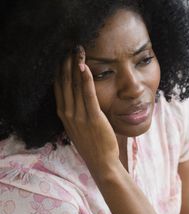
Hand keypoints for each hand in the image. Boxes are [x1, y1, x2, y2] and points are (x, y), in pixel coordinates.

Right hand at [54, 47, 118, 171]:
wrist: (101, 162)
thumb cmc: (93, 144)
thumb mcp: (80, 127)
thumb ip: (78, 112)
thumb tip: (82, 98)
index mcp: (64, 115)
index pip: (59, 87)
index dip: (60, 70)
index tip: (63, 56)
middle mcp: (68, 114)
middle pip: (64, 83)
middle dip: (66, 63)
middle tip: (70, 47)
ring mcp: (79, 116)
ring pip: (74, 86)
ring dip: (75, 66)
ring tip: (77, 51)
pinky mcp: (93, 118)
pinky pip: (88, 95)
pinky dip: (85, 80)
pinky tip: (85, 67)